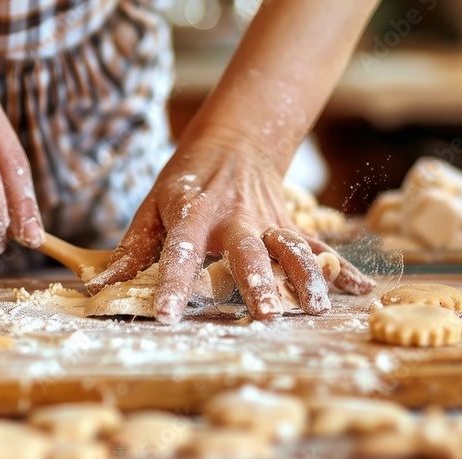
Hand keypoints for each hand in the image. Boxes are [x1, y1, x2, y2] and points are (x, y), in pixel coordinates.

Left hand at [86, 126, 374, 323]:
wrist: (236, 140)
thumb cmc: (186, 180)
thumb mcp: (152, 207)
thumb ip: (131, 250)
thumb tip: (98, 287)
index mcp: (192, 213)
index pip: (179, 252)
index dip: (171, 284)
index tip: (166, 315)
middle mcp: (234, 217)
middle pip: (249, 252)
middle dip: (259, 282)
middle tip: (266, 313)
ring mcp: (267, 221)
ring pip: (292, 250)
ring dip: (306, 279)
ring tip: (316, 309)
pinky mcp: (290, 225)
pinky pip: (318, 248)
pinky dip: (342, 270)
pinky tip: (363, 292)